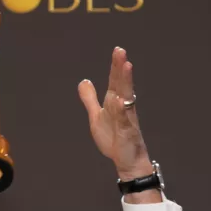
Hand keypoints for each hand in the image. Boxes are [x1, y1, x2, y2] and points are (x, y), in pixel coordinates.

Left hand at [78, 47, 153, 179]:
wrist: (126, 160)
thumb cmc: (114, 137)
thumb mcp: (96, 116)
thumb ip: (90, 99)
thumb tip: (83, 81)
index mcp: (114, 102)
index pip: (115, 81)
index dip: (115, 66)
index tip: (117, 50)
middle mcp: (123, 106)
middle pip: (121, 84)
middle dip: (120, 68)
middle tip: (121, 51)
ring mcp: (126, 118)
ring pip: (126, 97)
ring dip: (126, 82)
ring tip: (126, 66)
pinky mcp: (127, 131)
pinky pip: (125, 120)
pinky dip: (123, 111)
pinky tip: (121, 101)